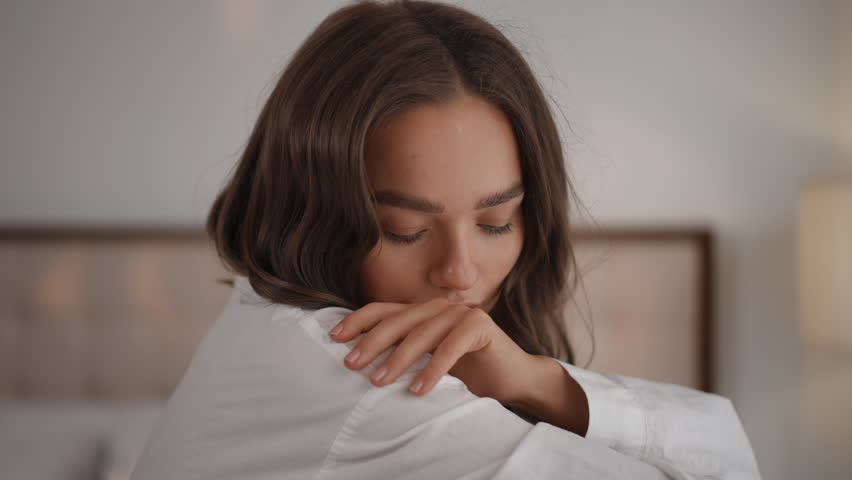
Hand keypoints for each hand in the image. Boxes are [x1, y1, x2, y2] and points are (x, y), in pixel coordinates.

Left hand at [328, 298, 535, 403]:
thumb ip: (403, 353)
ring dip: (398, 359)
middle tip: (351, 364)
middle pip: (398, 320)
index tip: (334, 338)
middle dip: (371, 343)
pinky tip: (417, 390)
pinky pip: (450, 347)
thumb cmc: (466, 372)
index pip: (384, 310)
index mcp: (422, 312)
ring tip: (378, 382)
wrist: (511, 378)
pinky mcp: (480, 325)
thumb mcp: (426, 361)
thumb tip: (358, 362)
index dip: (357, 321)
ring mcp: (460, 313)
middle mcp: (438, 307)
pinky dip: (433, 369)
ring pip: (421, 334)